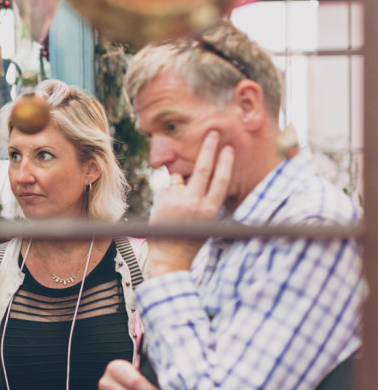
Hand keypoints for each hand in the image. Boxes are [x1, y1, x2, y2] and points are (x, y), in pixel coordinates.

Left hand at [146, 131, 233, 275]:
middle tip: (212, 132)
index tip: (228, 147)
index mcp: (211, 209)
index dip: (226, 162)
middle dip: (209, 148)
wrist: (171, 257)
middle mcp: (196, 203)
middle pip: (203, 169)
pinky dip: (168, 194)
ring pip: (179, 177)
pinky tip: (167, 212)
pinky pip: (166, 188)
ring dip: (179, 184)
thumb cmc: (192, 239)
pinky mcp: (162, 200)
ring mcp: (177, 201)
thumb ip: (206, 200)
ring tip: (178, 207)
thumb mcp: (207, 221)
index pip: (222, 180)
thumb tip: (201, 176)